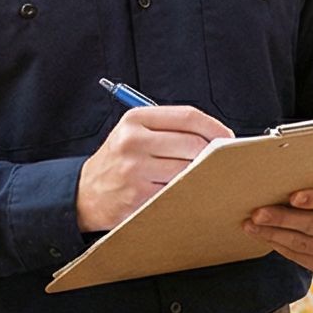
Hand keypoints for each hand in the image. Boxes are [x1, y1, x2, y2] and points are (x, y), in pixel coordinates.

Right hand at [76, 104, 231, 232]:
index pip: (187, 117)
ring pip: (188, 169)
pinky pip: (177, 191)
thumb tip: (214, 136)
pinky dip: (188, 190)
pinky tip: (187, 191)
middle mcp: (133, 141)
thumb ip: (168, 130)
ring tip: (204, 176)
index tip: (227, 137)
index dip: (214, 127)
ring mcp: (135, 169)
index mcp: (135, 120)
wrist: (84, 194)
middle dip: (212, 153)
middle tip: (220, 161)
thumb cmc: (118, 162)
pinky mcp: (139, 195)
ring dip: (202, 174)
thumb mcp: (133, 133)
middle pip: (193, 143)